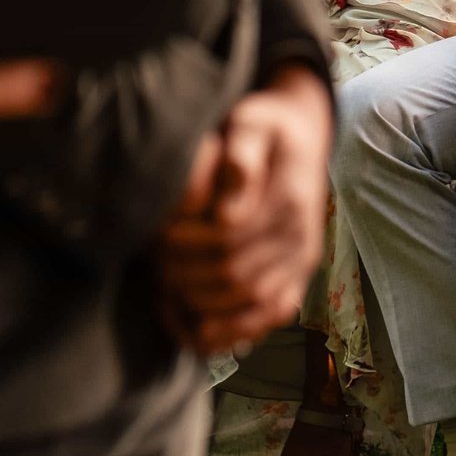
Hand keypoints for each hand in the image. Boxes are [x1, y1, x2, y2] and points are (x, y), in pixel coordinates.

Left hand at [156, 64, 331, 356]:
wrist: (301, 138)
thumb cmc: (264, 130)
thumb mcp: (252, 123)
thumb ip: (239, 155)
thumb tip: (227, 211)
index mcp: (290, 200)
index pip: (228, 237)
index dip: (185, 242)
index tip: (157, 232)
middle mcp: (301, 238)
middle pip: (234, 274)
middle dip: (185, 272)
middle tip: (153, 259)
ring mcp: (301, 263)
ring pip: (249, 302)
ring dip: (200, 302)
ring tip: (165, 286)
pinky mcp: (297, 280)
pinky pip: (266, 319)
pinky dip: (229, 332)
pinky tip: (192, 324)